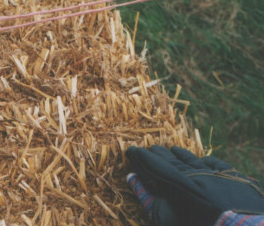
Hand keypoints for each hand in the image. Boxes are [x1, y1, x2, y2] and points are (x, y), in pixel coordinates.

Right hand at [126, 145, 263, 225]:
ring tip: (173, 149)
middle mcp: (192, 171)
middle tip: (151, 148)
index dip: (141, 156)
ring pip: (193, 159)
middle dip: (159, 153)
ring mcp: (215, 174)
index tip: (131, 150)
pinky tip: (205, 160)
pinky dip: (209, 161)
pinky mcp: (234, 179)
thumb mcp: (164, 217)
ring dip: (181, 154)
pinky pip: (218, 164)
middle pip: (172, 158)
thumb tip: (131, 177)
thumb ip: (146, 198)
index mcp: (175, 179)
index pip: (153, 163)